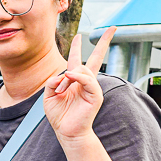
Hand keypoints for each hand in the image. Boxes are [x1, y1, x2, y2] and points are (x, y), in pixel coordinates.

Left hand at [43, 26, 116, 142]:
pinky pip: (88, 81)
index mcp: (75, 81)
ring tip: (61, 90)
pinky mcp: (95, 95)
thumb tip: (62, 74)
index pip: (78, 60)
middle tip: (111, 28)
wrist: (67, 131)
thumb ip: (51, 82)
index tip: (79, 36)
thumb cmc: (59, 115)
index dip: (78, 48)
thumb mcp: (48, 96)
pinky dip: (78, 77)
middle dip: (104, 43)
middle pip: (96, 58)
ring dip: (68, 77)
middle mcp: (86, 82)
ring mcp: (92, 88)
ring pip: (84, 70)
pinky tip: (69, 77)